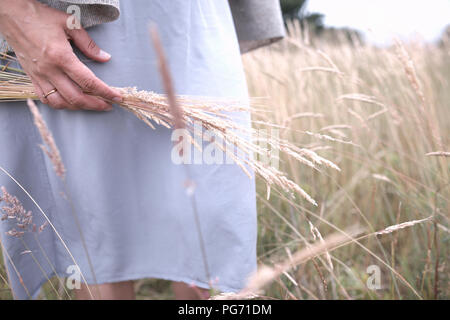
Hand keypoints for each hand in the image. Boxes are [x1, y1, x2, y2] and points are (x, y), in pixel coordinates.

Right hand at [0, 0, 121, 110]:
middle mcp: (49, 70)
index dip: (105, 92)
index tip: (117, 97)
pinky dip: (60, 104)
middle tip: (109, 105)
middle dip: (96, 105)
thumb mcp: (70, 23)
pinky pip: (46, 99)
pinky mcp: (31, 77)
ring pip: (61, 102)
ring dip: (79, 107)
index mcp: (61, 56)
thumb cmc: (39, 16)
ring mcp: (39, 76)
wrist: (10, 14)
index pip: (88, 82)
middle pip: (76, 97)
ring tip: (92, 104)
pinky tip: (71, 102)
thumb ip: (88, 44)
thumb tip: (105, 58)